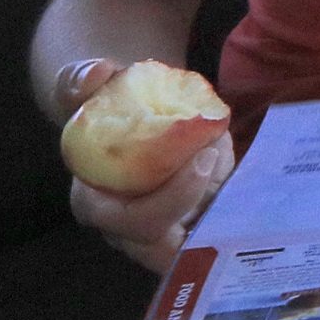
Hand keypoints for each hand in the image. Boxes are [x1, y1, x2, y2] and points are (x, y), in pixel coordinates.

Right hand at [58, 60, 233, 273]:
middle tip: (220, 157)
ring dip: (223, 202)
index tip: (203, 157)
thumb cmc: (106, 101)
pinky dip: (235, 199)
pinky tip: (237, 166)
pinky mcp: (189, 223)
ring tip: (225, 154)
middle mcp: (126, 229)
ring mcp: (161, 230)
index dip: (171, 199)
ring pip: (199, 239)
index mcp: (95, 204)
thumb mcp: (86, 86)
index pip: (129, 223)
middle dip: (204, 204)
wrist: (129, 105)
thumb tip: (98, 73)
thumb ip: (81, 79)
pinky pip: (218, 226)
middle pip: (167, 246)